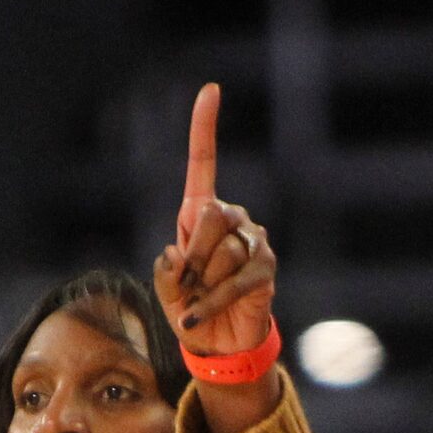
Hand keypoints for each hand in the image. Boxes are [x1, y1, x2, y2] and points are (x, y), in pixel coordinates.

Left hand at [153, 83, 276, 359]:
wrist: (218, 342)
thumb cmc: (190, 307)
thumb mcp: (166, 288)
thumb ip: (166, 271)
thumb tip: (178, 256)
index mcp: (201, 213)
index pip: (203, 164)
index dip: (204, 127)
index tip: (211, 90)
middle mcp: (232, 220)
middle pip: (209, 216)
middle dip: (192, 255)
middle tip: (190, 283)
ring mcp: (253, 242)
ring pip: (222, 253)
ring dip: (202, 284)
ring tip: (202, 300)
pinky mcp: (266, 270)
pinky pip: (233, 281)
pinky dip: (210, 302)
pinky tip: (197, 316)